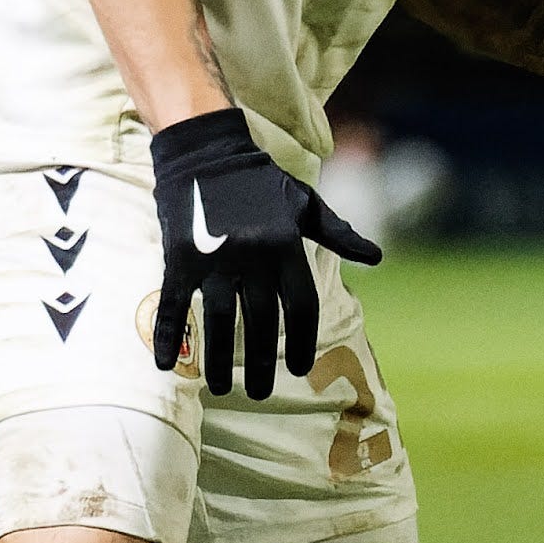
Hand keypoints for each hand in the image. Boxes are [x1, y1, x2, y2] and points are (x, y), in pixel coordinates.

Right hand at [146, 107, 381, 397]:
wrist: (205, 151)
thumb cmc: (259, 180)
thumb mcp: (305, 203)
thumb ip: (338, 233)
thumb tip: (376, 257)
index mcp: (285, 245)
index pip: (301, 306)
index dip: (303, 341)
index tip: (301, 369)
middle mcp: (252, 256)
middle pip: (261, 322)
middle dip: (261, 363)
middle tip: (260, 391)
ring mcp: (213, 259)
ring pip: (218, 322)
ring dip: (219, 361)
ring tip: (222, 388)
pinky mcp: (180, 258)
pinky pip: (172, 305)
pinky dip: (168, 337)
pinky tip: (167, 365)